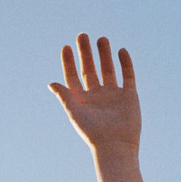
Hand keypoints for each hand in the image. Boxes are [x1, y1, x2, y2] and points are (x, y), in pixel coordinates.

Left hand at [49, 34, 140, 151]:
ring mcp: (113, 95)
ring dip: (104, 54)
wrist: (115, 145)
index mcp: (82, 100)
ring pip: (108, 70)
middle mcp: (97, 96)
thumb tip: (51, 83)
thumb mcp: (75, 112)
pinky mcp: (129, 96)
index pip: (73, 77)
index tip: (66, 47)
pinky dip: (125, 63)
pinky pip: (127, 75)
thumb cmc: (92, 132)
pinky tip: (120, 50)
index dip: (69, 63)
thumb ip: (65, 96)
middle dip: (86, 53)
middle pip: (90, 70)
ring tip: (101, 38)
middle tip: (82, 36)